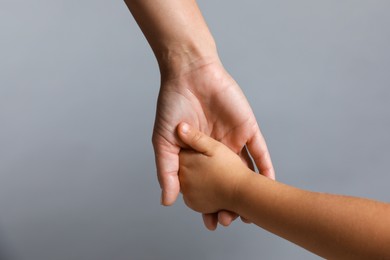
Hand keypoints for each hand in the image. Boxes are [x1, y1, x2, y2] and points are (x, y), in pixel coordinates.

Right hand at [152, 60, 273, 228]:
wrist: (190, 74)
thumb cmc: (173, 105)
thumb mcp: (164, 142)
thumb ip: (167, 171)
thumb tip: (167, 201)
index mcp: (198, 155)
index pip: (205, 186)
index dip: (207, 205)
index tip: (210, 223)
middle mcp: (217, 151)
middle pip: (227, 183)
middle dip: (229, 203)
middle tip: (229, 221)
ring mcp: (234, 141)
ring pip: (245, 171)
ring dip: (250, 191)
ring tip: (252, 212)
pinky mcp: (248, 129)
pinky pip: (260, 151)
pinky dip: (265, 168)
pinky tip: (269, 185)